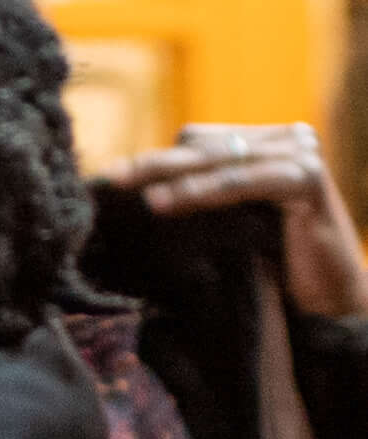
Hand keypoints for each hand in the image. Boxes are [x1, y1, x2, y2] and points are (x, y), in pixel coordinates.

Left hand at [115, 122, 367, 319]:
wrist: (328, 299)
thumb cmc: (275, 265)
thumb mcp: (231, 221)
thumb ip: (200, 197)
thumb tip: (137, 189)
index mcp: (269, 143)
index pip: (198, 140)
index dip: (156, 159)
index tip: (113, 180)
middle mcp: (288, 139)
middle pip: (203, 146)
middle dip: (152, 165)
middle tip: (108, 179)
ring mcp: (301, 154)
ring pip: (219, 159)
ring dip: (171, 177)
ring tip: (130, 195)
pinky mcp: (309, 178)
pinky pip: (244, 180)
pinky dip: (204, 191)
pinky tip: (166, 203)